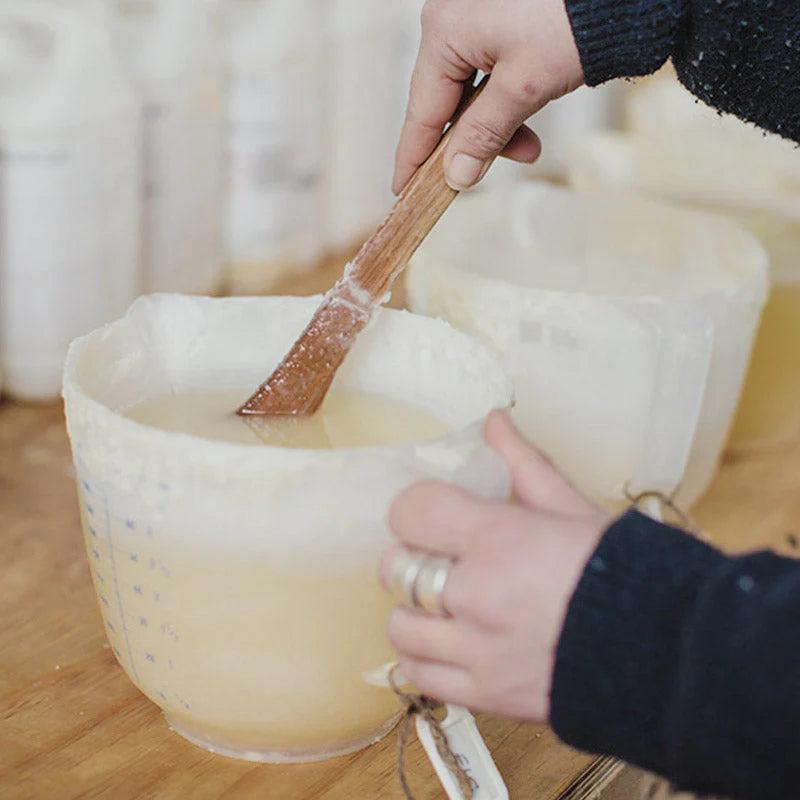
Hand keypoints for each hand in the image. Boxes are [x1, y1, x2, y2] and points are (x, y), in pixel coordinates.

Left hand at [379, 411, 610, 721]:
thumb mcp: (576, 510)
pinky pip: (422, 680)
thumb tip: (494, 421)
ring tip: (446, 608)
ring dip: (416, 613)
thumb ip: (524, 465)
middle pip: (395, 569)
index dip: (415, 508)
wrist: (678, 657)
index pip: (410, 511)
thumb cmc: (633, 575)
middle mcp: (479, 595)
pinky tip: (453, 646)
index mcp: (499, 539)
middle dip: (413, 559)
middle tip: (442, 560)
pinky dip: (426, 661)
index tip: (432, 513)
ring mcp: (481, 651)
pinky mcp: (489, 697)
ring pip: (401, 629)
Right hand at [393, 0, 584, 193]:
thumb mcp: (523, 87)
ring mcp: (475, 20)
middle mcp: (452, 21)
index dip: (412, 159)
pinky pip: (489, 77)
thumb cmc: (573, 18)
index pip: (420, 112)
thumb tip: (456, 176)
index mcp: (445, 31)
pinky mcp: (499, 22)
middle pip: (446, 105)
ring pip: (471, 95)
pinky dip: (507, 104)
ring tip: (528, 149)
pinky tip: (527, 122)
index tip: (403, 193)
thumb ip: (483, 135)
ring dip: (497, 128)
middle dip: (472, 144)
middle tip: (480, 178)